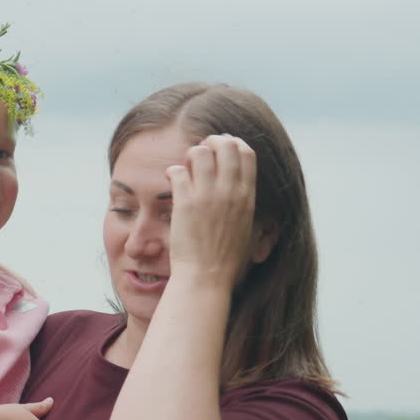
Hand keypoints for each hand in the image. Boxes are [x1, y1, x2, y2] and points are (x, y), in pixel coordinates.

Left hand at [166, 134, 257, 286]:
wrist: (207, 276)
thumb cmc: (226, 257)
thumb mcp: (248, 226)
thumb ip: (245, 202)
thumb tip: (242, 185)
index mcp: (247, 196)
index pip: (246, 153)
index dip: (233, 144)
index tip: (221, 150)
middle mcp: (229, 192)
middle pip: (225, 145)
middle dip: (211, 142)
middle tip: (200, 155)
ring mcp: (206, 196)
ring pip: (199, 152)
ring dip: (190, 156)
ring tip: (185, 170)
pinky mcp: (184, 203)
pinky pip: (177, 171)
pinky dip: (172, 172)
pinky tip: (171, 181)